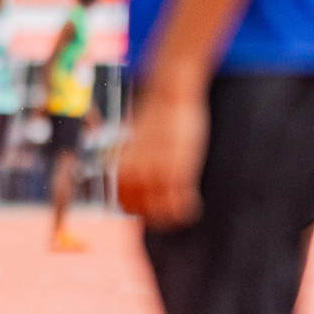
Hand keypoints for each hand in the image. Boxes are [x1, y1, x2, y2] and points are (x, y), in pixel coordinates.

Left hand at [117, 85, 208, 228]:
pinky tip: (192, 202)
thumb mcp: (135, 142)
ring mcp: (155, 173)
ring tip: (180, 208)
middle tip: (168, 207)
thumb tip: (134, 179)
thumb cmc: (155, 119)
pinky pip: (181, 205)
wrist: (169, 98)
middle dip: (154, 213)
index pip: (123, 202)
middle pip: (140, 211)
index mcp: (121, 166)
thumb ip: (132, 162)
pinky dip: (187, 209)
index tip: (149, 206)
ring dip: (171, 215)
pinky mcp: (178, 172)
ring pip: (160, 213)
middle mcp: (134, 173)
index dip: (137, 207)